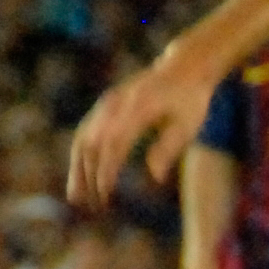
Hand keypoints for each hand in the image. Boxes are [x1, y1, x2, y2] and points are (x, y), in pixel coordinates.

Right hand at [67, 47, 218, 206]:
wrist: (184, 67)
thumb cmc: (191, 98)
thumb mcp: (189, 124)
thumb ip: (169, 148)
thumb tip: (156, 177)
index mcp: (137, 109)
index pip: (114, 145)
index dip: (106, 170)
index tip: (104, 193)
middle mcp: (116, 105)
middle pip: (90, 143)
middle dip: (84, 174)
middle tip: (83, 202)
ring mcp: (109, 103)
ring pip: (83, 138)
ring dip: (77, 166)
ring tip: (77, 194)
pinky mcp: (107, 104)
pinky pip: (87, 130)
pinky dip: (82, 153)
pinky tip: (82, 173)